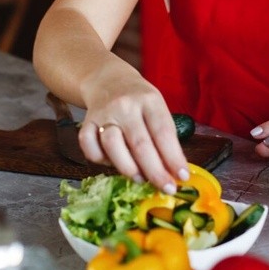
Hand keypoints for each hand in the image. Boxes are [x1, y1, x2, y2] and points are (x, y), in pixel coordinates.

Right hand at [77, 63, 187, 192]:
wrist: (108, 80)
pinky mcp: (86, 122)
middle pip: (140, 144)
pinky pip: (89, 146)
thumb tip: (175, 171)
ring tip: (141, 179)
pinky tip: (112, 163)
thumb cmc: (139, 100)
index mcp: (149, 100)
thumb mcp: (157, 108)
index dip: (173, 157)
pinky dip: (99, 160)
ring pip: (113, 146)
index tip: (182, 177)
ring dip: (128, 168)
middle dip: (155, 171)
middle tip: (166, 188)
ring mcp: (104, 114)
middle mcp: (125, 106)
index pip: (163, 132)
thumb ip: (165, 136)